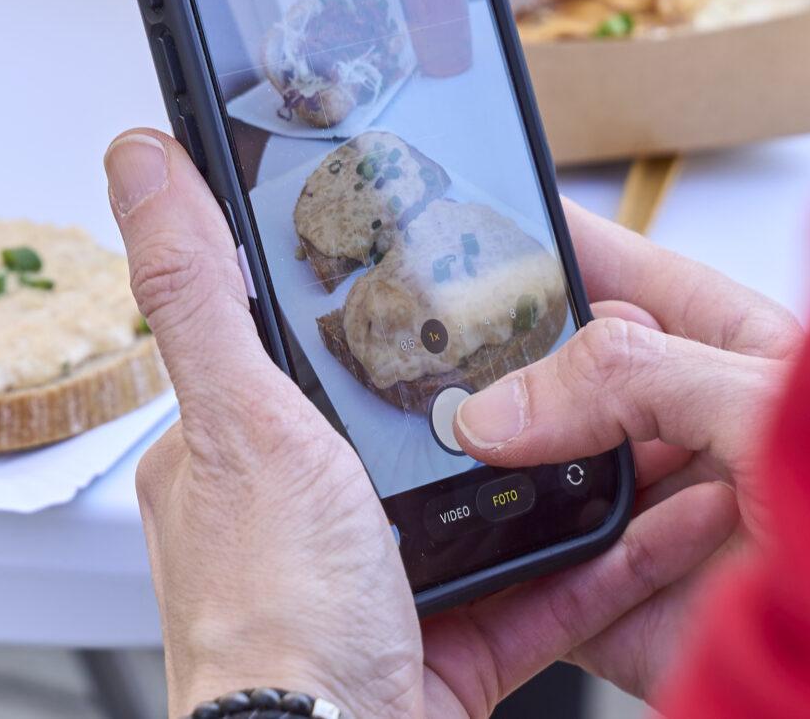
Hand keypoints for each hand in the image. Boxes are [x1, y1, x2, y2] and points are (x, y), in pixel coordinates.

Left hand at [104, 132, 742, 715]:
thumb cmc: (268, 622)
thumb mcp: (238, 421)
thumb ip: (198, 290)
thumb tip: (142, 159)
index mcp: (237, 457)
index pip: (302, 345)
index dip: (371, 299)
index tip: (446, 249)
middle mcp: (303, 519)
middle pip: (416, 425)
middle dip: (502, 387)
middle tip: (581, 331)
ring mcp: (379, 587)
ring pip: (494, 501)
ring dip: (574, 463)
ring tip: (641, 408)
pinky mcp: (453, 650)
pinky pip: (547, 588)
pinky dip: (612, 555)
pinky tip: (667, 512)